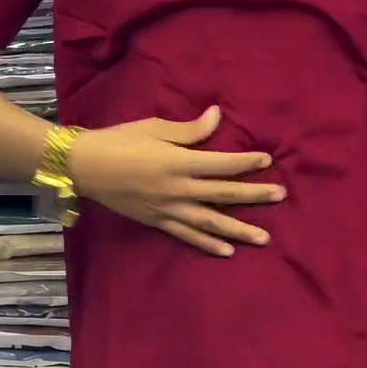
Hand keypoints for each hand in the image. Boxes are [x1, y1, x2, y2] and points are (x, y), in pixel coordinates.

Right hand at [69, 106, 285, 256]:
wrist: (86, 167)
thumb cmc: (121, 140)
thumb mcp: (155, 127)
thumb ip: (190, 129)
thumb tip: (217, 116)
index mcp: (178, 162)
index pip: (221, 164)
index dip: (246, 162)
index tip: (267, 160)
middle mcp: (178, 189)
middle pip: (224, 194)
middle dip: (254, 196)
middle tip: (281, 196)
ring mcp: (168, 210)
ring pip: (211, 222)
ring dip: (239, 229)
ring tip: (264, 237)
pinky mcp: (157, 222)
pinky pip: (188, 235)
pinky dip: (208, 244)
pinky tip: (227, 251)